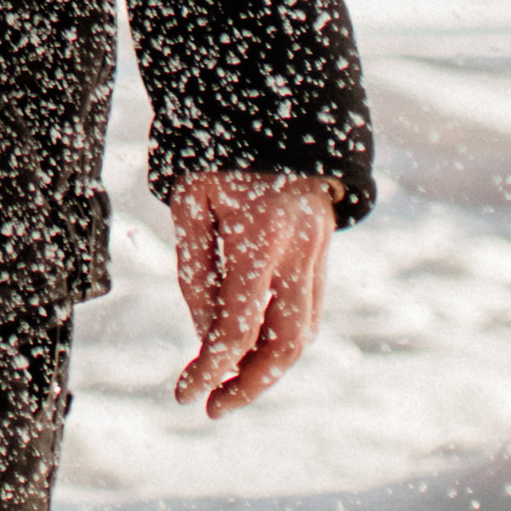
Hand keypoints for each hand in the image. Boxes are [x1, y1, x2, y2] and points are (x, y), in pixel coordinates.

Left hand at [170, 171, 334, 416]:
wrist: (278, 103)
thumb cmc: (218, 147)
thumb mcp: (190, 198)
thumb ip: (196, 268)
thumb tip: (205, 334)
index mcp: (259, 237)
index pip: (237, 328)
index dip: (210, 369)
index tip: (185, 396)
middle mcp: (299, 249)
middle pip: (287, 344)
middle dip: (251, 385)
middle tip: (214, 406)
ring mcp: (319, 248)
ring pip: (305, 330)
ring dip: (269, 365)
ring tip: (229, 382)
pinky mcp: (326, 245)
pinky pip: (308, 305)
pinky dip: (282, 334)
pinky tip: (251, 343)